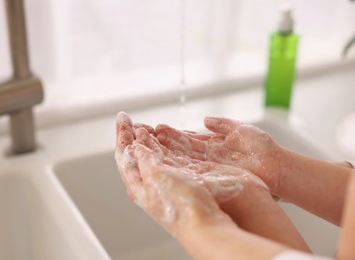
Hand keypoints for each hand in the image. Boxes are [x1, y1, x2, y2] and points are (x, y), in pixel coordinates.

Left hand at [115, 112, 232, 235]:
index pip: (124, 155)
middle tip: (128, 119)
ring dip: (146, 139)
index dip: (122, 135)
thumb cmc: (179, 205)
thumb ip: (144, 160)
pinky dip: (162, 146)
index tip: (123, 118)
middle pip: (134, 154)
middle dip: (131, 135)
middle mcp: (148, 183)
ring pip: (150, 156)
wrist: (204, 222)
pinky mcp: (179, 180)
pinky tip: (162, 139)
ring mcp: (164, 181)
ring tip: (143, 126)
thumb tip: (134, 146)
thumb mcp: (156, 177)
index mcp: (138, 184)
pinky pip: (166, 159)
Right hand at [156, 117, 284, 193]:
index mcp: (213, 143)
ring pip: (180, 157)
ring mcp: (208, 165)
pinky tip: (161, 157)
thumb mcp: (240, 129)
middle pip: (179, 147)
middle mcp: (207, 156)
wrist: (278, 167)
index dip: (171, 133)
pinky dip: (175, 162)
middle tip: (142, 135)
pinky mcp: (211, 174)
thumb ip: (222, 124)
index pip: (186, 137)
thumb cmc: (264, 148)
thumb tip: (205, 120)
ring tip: (146, 143)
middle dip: (161, 142)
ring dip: (163, 151)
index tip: (155, 128)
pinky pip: (190, 167)